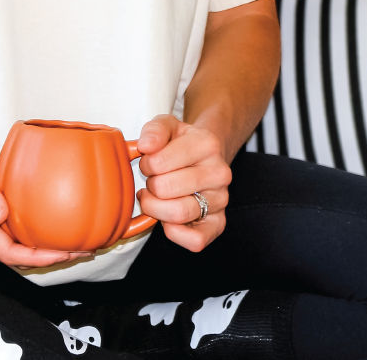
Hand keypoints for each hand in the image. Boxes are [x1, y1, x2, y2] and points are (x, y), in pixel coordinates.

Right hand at [0, 130, 91, 268]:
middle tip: (80, 250)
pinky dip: (31, 234)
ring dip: (41, 248)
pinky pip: (10, 232)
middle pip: (14, 256)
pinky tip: (47, 225)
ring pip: (13, 246)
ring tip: (70, 242)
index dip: (39, 257)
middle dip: (47, 257)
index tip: (66, 252)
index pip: (9, 253)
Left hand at [137, 114, 231, 252]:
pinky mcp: (218, 223)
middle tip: (152, 181)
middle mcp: (219, 172)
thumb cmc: (180, 143)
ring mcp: (221, 199)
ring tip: (155, 198)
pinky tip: (167, 219)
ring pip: (178, 213)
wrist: (204, 156)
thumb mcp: (167, 125)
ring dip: (156, 208)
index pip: (159, 161)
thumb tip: (145, 146)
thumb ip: (154, 130)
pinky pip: (195, 240)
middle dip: (150, 186)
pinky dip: (174, 233)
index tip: (150, 162)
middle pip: (165, 188)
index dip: (146, 164)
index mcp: (207, 143)